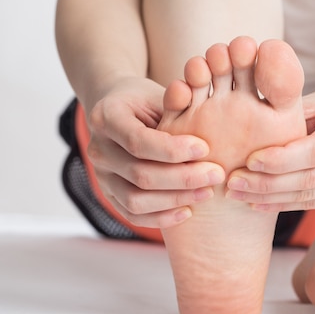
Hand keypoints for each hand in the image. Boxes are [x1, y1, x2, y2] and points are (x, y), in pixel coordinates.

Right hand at [85, 77, 224, 227]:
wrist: (122, 112)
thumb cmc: (148, 102)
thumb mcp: (161, 96)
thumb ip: (178, 106)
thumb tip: (204, 115)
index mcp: (106, 117)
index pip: (138, 141)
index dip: (173, 150)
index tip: (205, 149)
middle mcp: (97, 150)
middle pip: (139, 174)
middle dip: (183, 178)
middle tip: (216, 174)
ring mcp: (101, 176)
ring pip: (135, 200)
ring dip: (175, 199)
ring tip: (207, 192)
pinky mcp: (110, 195)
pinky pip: (132, 215)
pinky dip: (161, 218)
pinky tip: (188, 211)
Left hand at [226, 84, 314, 210]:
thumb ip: (292, 110)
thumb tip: (248, 120)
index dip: (281, 159)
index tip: (249, 160)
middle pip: (312, 177)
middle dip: (268, 183)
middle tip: (233, 182)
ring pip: (310, 195)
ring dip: (270, 198)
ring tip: (238, 194)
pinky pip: (313, 203)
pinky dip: (282, 205)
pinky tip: (257, 202)